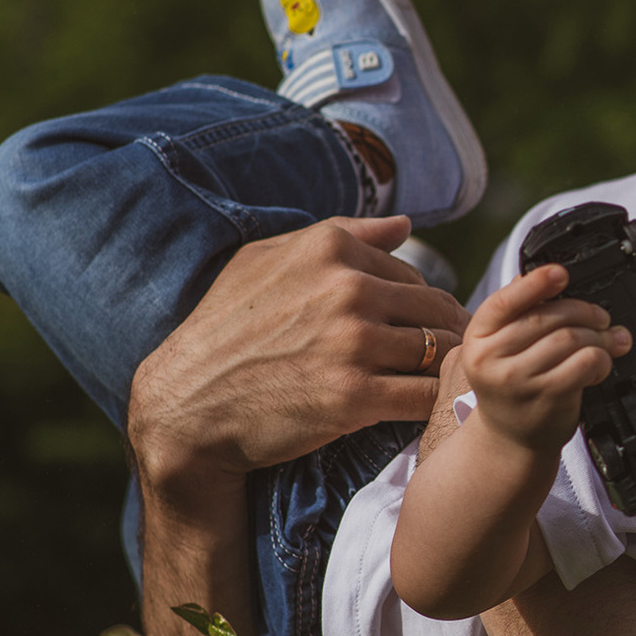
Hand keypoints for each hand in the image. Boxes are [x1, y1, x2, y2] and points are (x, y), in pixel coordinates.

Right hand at [129, 216, 466, 488]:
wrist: (188, 404)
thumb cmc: (223, 329)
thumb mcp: (265, 260)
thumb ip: (342, 235)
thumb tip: (405, 225)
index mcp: (330, 249)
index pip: (414, 277)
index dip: (422, 309)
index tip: (421, 333)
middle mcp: (346, 289)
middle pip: (437, 311)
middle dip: (448, 337)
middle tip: (447, 362)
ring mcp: (351, 343)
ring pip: (438, 351)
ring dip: (445, 371)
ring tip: (441, 387)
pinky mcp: (353, 397)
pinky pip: (425, 396)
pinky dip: (435, 404)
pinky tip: (425, 410)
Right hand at [460, 264, 630, 452]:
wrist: (509, 439)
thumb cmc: (510, 385)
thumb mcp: (500, 347)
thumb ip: (518, 313)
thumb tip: (547, 275)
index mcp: (478, 336)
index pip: (505, 301)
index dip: (536, 283)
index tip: (561, 273)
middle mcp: (491, 358)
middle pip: (547, 316)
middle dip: (584, 311)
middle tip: (602, 317)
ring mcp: (517, 380)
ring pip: (570, 338)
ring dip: (599, 335)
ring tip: (609, 339)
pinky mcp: (546, 397)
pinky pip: (585, 363)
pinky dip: (601, 358)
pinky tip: (600, 364)